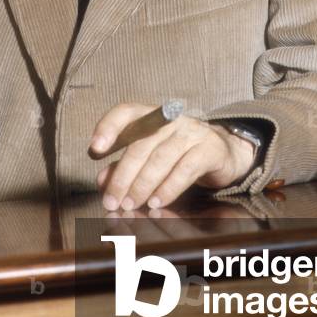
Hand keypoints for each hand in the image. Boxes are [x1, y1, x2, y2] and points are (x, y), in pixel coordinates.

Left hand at [90, 103, 257, 211]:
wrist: (221, 152)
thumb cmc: (177, 154)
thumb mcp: (148, 158)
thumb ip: (123, 167)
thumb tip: (102, 181)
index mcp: (150, 115)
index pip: (126, 112)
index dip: (108, 127)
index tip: (95, 149)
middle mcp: (169, 119)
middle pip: (141, 144)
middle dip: (123, 176)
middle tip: (112, 201)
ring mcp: (191, 131)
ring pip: (161, 158)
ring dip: (143, 185)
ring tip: (131, 204)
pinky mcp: (209, 149)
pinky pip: (185, 169)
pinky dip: (169, 188)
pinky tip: (157, 202)